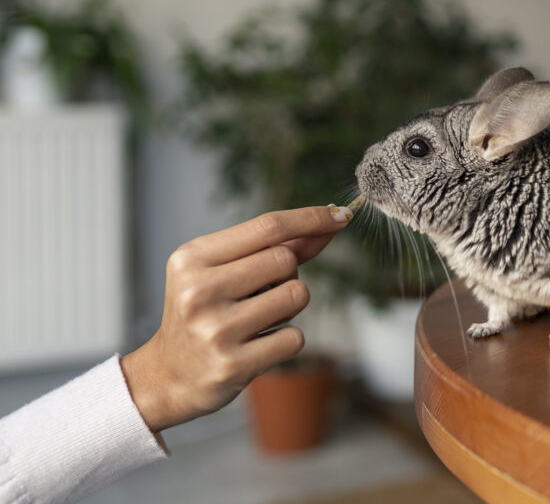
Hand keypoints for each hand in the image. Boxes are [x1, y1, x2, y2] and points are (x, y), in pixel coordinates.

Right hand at [120, 204, 351, 432]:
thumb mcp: (223, 271)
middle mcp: (199, 290)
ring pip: (297, 295)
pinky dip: (286, 340)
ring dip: (289, 307)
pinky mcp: (232, 364)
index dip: (310, 218)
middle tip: (259, 295)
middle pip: (286, 260)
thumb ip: (275, 247)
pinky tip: (256, 347)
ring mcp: (215, 329)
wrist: (168, 376)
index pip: (267, 225)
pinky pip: (295, 337)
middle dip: (288, 275)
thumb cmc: (204, 313)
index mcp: (192, 258)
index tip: (340, 215)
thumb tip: (330, 221)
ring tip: (257, 320)